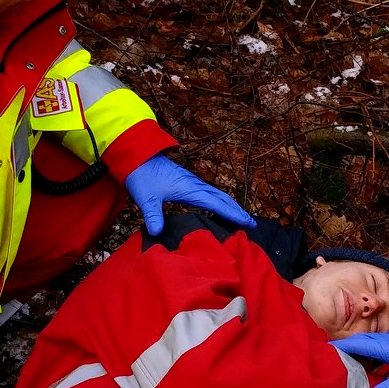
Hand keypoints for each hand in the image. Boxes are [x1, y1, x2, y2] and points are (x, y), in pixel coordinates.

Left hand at [122, 154, 253, 235]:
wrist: (136, 155)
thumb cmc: (142, 174)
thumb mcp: (145, 197)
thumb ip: (153, 215)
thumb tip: (156, 232)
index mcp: (189, 188)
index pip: (216, 203)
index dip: (233, 214)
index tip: (248, 223)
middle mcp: (195, 184)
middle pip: (222, 198)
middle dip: (237, 211)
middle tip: (252, 224)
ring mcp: (192, 182)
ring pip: (217, 195)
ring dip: (230, 206)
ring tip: (241, 218)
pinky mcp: (187, 182)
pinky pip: (209, 193)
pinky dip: (220, 201)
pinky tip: (219, 207)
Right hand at [331, 332, 388, 387]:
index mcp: (384, 345)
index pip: (355, 344)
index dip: (337, 348)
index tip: (321, 353)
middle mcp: (386, 341)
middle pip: (358, 344)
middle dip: (342, 351)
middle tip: (326, 362)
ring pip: (368, 348)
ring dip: (355, 356)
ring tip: (342, 369)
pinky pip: (377, 353)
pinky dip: (367, 360)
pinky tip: (366, 372)